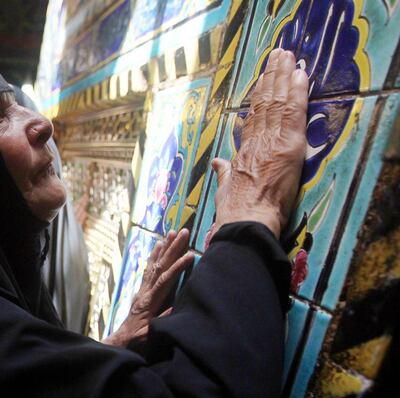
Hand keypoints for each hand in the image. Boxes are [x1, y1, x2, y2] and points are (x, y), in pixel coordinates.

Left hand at [103, 229, 192, 349]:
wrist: (122, 340)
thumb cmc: (137, 340)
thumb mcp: (149, 334)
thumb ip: (162, 321)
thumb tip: (176, 308)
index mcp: (149, 302)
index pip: (164, 280)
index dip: (177, 267)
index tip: (191, 255)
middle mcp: (145, 291)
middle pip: (160, 266)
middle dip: (172, 248)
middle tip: (183, 232)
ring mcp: (143, 289)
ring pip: (154, 264)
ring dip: (164, 248)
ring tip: (172, 233)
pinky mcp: (143, 290)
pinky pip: (149, 269)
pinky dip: (155, 256)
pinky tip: (159, 245)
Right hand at [209, 48, 308, 238]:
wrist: (246, 221)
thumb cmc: (236, 213)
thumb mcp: (225, 190)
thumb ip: (224, 173)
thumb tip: (218, 163)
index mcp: (243, 153)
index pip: (253, 119)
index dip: (259, 97)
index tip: (262, 80)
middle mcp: (257, 143)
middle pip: (265, 103)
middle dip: (270, 77)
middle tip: (276, 56)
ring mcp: (272, 142)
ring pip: (278, 102)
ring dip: (283, 76)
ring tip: (286, 56)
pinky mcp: (289, 145)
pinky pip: (294, 112)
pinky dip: (297, 92)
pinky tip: (299, 74)